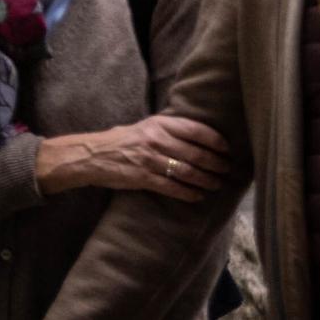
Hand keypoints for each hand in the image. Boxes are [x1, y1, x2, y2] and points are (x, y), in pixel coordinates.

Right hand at [35, 114, 231, 200]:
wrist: (93, 155)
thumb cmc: (125, 140)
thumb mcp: (148, 125)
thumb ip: (172, 128)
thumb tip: (201, 133)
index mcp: (162, 123)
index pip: (197, 130)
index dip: (215, 140)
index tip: (227, 149)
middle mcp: (158, 139)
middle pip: (195, 153)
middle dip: (215, 163)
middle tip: (227, 169)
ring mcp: (150, 159)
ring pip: (186, 171)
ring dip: (205, 179)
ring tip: (217, 184)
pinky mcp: (142, 178)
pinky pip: (171, 186)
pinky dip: (187, 192)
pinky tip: (198, 196)